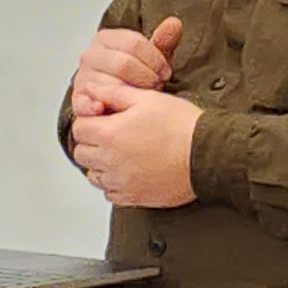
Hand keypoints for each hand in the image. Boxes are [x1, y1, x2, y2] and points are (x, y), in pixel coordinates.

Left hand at [67, 86, 201, 208]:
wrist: (209, 155)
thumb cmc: (182, 126)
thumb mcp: (147, 99)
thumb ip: (113, 93)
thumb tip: (91, 89)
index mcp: (110, 134)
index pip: (79, 128)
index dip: (90, 120)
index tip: (104, 119)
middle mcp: (110, 161)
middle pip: (82, 153)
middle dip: (92, 142)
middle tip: (112, 134)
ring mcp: (121, 182)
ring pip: (94, 175)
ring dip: (102, 164)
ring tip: (123, 153)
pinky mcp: (134, 198)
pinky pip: (111, 193)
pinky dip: (115, 183)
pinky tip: (131, 171)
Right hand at [68, 18, 183, 120]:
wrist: (117, 101)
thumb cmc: (135, 78)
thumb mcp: (151, 59)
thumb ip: (162, 41)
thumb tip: (173, 23)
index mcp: (105, 39)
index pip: (133, 43)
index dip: (155, 59)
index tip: (166, 72)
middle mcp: (91, 56)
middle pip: (122, 63)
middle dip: (145, 77)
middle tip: (156, 86)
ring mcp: (83, 78)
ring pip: (109, 84)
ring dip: (130, 94)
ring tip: (141, 99)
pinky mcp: (78, 100)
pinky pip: (84, 102)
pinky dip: (92, 106)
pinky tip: (103, 108)